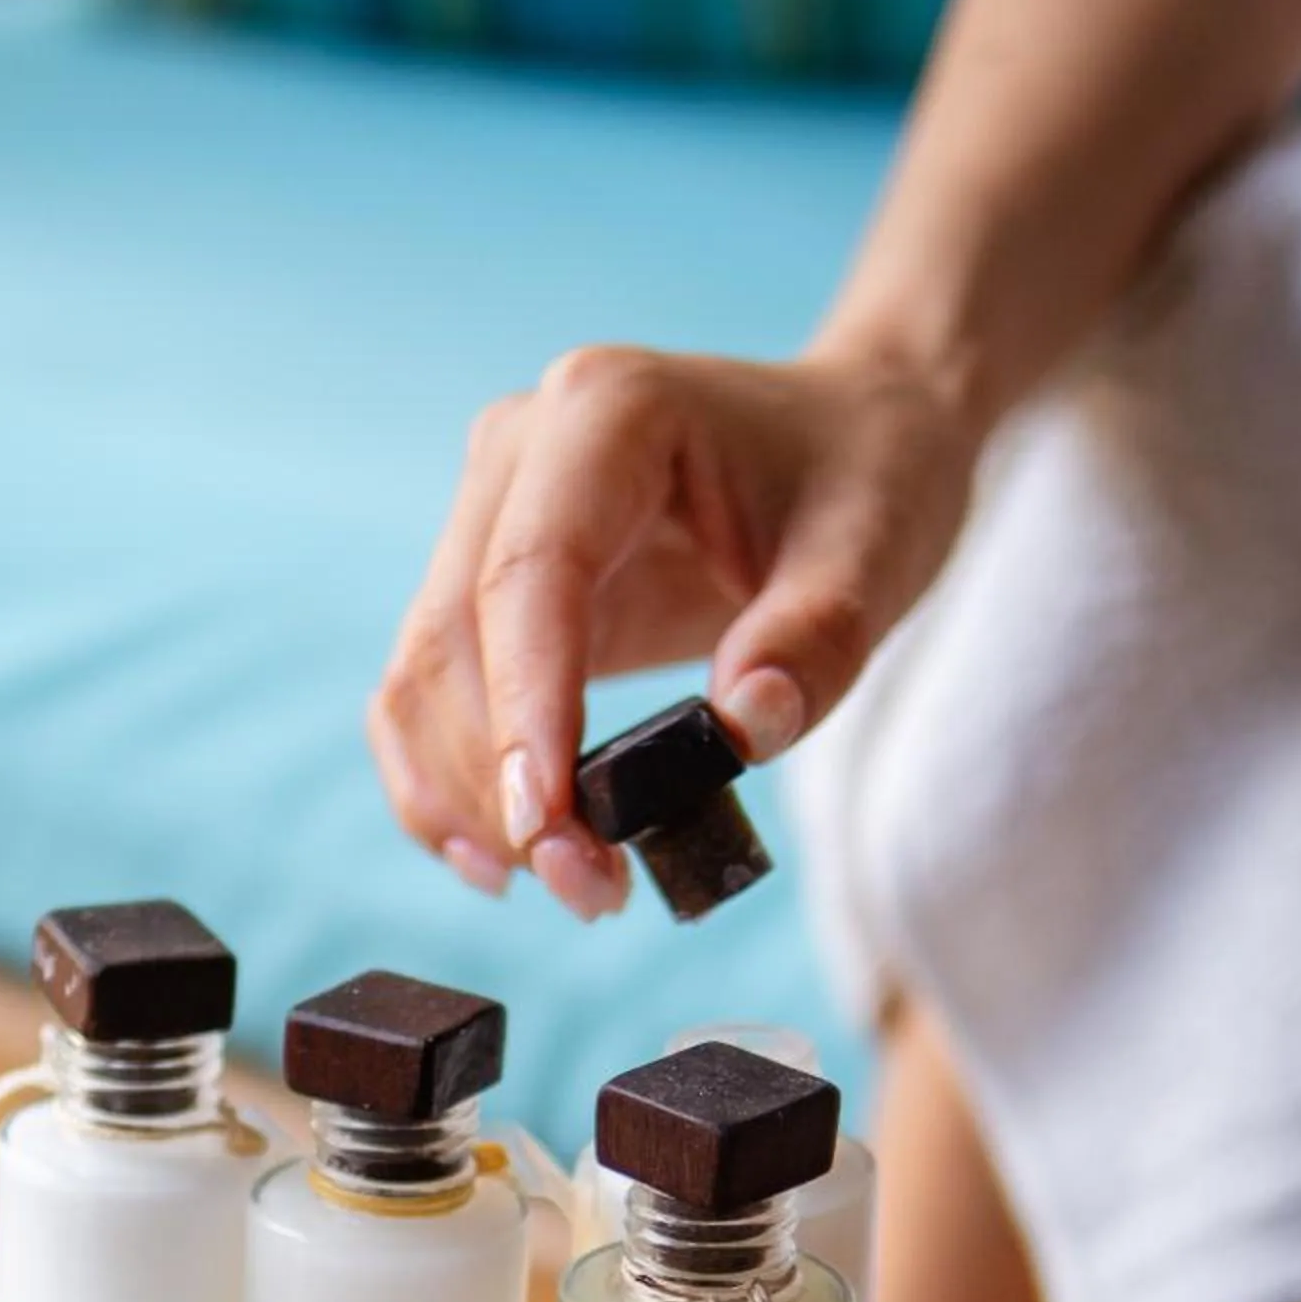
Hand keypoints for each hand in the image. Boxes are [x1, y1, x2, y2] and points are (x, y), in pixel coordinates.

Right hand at [368, 342, 977, 912]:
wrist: (844, 437)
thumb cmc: (863, 476)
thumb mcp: (881, 546)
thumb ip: (821, 637)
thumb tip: (745, 726)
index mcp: (609, 411)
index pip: (530, 575)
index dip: (524, 710)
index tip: (549, 826)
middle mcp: (519, 451)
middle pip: (454, 638)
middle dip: (501, 783)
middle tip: (588, 890)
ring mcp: (485, 515)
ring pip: (419, 679)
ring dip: (466, 800)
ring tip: (565, 883)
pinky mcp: (479, 583)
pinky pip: (423, 696)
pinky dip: (446, 785)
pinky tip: (503, 856)